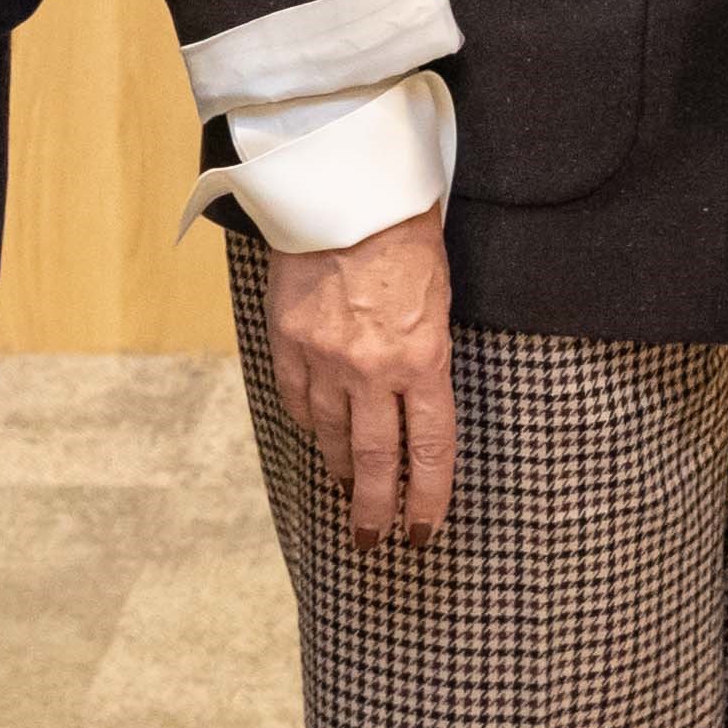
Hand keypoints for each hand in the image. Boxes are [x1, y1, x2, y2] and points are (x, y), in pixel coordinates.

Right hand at [263, 205, 455, 541]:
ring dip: (343, 468)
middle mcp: (372, 369)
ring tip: (348, 488)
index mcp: (423, 356)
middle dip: (375, 509)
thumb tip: (419, 401)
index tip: (422, 531)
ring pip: (333, 436)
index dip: (428, 498)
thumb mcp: (439, 296)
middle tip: (372, 541)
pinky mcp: (287, 341)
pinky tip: (318, 437)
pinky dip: (309, 425)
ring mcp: (324, 358)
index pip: (430, 449)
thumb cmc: (406, 232)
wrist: (345, 186)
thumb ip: (428, 354)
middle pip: (377, 461)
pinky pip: (297, 401)